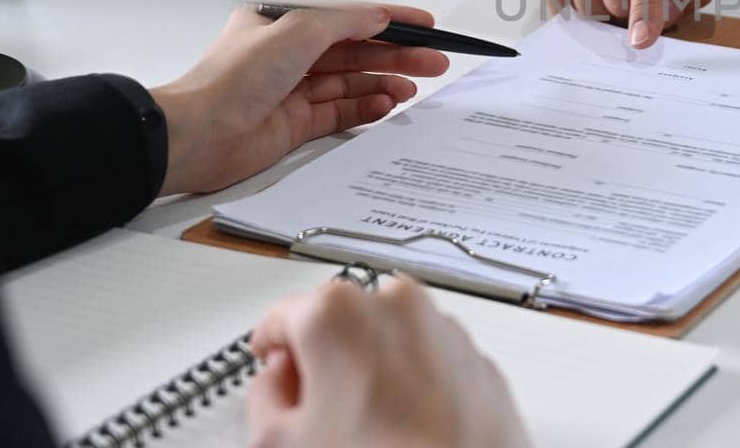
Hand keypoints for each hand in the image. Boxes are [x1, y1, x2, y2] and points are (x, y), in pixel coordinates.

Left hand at [149, 5, 449, 195]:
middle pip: (356, 52)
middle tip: (433, 62)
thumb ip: (345, 23)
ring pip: (351, 83)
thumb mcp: (298, 32)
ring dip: (384, 83)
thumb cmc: (231, 79)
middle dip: (396, 56)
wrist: (199, 133)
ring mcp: (292, 91)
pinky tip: (386, 105)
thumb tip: (378, 16)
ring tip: (413, 87)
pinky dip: (365, 108)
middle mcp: (288, 56)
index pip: (348, 18)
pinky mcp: (294, 125)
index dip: (389, 21)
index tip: (423, 26)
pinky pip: (340, 112)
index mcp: (284, 24)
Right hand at [247, 275, 529, 447]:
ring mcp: (442, 326)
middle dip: (324, 359)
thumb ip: (264, 396)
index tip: (272, 367)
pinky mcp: (474, 354)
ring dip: (373, 369)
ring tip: (368, 426)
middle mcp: (395, 304)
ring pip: (387, 338)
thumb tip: (276, 383)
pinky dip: (414, 381)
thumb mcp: (281, 441)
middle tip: (316, 410)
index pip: (282, 316)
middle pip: (338, 322)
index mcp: (337, 312)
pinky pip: (428, 359)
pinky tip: (406, 426)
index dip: (271, 349)